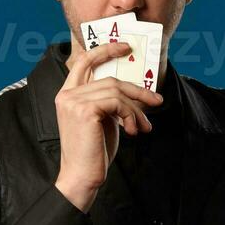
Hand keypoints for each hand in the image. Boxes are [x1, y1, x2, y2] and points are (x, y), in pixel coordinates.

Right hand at [54, 41, 162, 194]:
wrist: (82, 177)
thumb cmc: (93, 153)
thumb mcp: (103, 121)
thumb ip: (111, 103)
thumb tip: (136, 93)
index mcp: (68, 95)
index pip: (84, 62)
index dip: (105, 50)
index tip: (125, 46)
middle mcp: (67, 95)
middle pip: (110, 79)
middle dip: (137, 90)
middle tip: (156, 100)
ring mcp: (73, 101)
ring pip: (117, 91)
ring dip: (137, 109)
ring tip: (144, 126)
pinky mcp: (85, 110)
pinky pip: (117, 103)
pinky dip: (131, 115)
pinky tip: (133, 131)